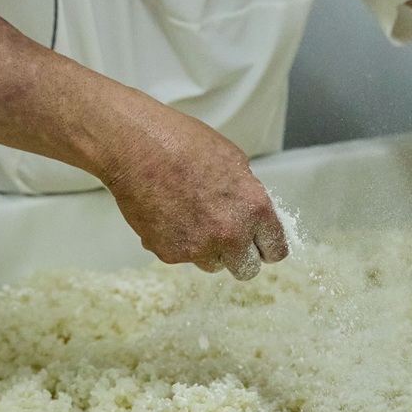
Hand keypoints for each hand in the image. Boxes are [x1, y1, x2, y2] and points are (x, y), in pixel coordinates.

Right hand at [98, 95, 287, 279]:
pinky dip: (179, 242)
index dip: (268, 246)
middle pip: (247, 269)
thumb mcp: (234, 160)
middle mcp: (230, 235)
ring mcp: (198, 248)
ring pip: (213, 264)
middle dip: (240, 254)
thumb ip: (248, 194)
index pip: (275, 250)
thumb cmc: (184, 143)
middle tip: (227, 235)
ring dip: (209, 248)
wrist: (136, 148)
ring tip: (192, 216)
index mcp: (254, 208)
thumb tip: (250, 214)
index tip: (260, 244)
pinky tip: (170, 214)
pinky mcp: (170, 254)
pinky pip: (182, 257)